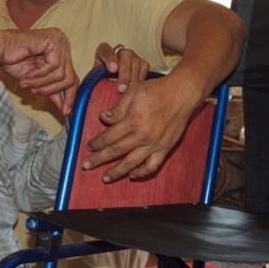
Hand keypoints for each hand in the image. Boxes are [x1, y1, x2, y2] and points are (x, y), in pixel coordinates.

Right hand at [0, 28, 78, 114]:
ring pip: (61, 74)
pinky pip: (53, 66)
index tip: (65, 111)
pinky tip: (29, 74)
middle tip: (35, 92)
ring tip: (28, 83)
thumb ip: (53, 91)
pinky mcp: (53, 39)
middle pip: (69, 78)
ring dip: (42, 83)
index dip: (70, 97)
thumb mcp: (39, 82)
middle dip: (52, 90)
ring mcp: (60, 40)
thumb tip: (66, 109)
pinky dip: (40, 74)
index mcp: (62, 52)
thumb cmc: (16, 62)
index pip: (73, 78)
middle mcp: (64, 43)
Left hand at [81, 73, 201, 182]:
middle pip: (116, 152)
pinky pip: (152, 166)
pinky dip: (141, 173)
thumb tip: (103, 118)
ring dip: (116, 172)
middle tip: (86, 166)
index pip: (109, 137)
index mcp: (132, 121)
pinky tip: (132, 175)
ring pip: (131, 163)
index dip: (97, 143)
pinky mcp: (165, 148)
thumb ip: (118, 109)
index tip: (89, 147)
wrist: (182, 93)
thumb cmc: (157, 90)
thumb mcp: (133, 93)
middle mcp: (142, 136)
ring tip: (105, 178)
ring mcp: (154, 144)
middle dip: (98, 160)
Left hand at [94, 43, 149, 91]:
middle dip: (124, 72)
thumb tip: (99, 86)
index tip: (112, 69)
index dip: (110, 59)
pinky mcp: (142, 62)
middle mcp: (118, 51)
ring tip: (127, 91)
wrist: (112, 87)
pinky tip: (134, 88)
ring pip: (136, 62)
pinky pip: (144, 68)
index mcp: (103, 52)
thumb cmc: (102, 84)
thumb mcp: (96, 82)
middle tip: (121, 88)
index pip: (105, 51)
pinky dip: (139, 79)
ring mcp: (132, 55)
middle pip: (125, 54)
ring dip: (132, 79)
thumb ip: (96, 80)